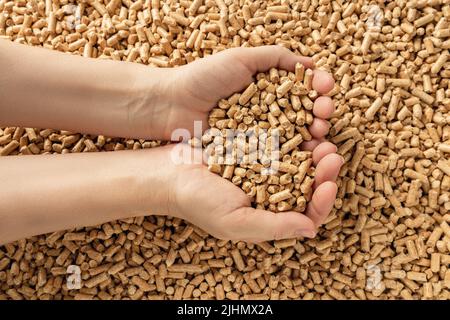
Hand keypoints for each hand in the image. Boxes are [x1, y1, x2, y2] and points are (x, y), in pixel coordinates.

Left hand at [167, 46, 334, 145]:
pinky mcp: (248, 154)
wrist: (171, 104)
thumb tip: (312, 63)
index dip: (318, 89)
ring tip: (320, 135)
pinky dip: (292, 156)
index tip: (326, 88)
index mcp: (269, 89)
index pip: (302, 90)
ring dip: (312, 136)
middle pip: (303, 114)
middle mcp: (267, 112)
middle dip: (319, 113)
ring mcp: (259, 134)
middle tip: (325, 114)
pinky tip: (306, 156)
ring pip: (293, 137)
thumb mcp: (242, 59)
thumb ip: (276, 58)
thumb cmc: (203, 77)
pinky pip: (273, 156)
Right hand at [167, 143, 342, 241]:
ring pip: (299, 158)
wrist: (169, 171)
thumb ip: (274, 226)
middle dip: (324, 170)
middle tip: (332, 154)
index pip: (307, 213)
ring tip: (321, 134)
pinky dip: (293, 130)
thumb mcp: (235, 221)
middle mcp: (271, 191)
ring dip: (313, 147)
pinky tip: (301, 121)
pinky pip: (280, 138)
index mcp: (269, 214)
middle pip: (308, 183)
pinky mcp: (256, 145)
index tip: (328, 186)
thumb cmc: (198, 201)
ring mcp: (264, 166)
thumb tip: (311, 229)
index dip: (322, 201)